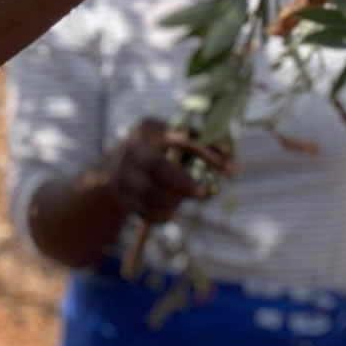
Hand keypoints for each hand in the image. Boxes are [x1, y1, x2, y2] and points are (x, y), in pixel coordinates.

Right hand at [103, 119, 233, 223]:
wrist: (113, 169)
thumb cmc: (155, 152)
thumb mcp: (171, 139)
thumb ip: (197, 146)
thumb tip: (232, 165)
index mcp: (148, 131)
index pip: (181, 139)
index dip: (208, 154)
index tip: (232, 169)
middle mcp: (132, 151)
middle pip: (158, 167)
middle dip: (186, 183)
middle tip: (205, 192)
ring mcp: (123, 176)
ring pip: (154, 194)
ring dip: (177, 200)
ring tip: (186, 196)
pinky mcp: (123, 199)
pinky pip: (149, 214)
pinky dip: (165, 214)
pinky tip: (171, 207)